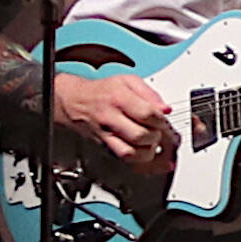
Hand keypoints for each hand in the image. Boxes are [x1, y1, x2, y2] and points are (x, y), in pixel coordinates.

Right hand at [53, 69, 172, 170]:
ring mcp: (106, 134)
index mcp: (119, 99)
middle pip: (141, 135)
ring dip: (150, 150)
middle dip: (158, 136)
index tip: (165, 120)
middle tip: (162, 132)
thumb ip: (150, 94)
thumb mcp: (128, 81)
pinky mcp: (104, 146)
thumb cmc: (103, 91)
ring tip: (154, 142)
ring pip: (132, 153)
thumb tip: (166, 109)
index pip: (147, 114)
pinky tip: (148, 153)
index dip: (162, 120)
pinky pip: (124, 158)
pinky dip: (140, 160)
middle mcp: (111, 118)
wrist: (75, 101)